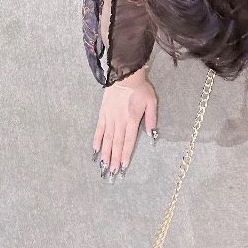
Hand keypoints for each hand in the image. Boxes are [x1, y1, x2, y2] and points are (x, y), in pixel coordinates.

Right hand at [92, 67, 157, 182]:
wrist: (124, 74)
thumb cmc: (140, 87)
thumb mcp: (152, 101)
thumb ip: (151, 119)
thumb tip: (151, 135)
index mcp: (131, 119)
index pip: (129, 141)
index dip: (126, 155)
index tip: (123, 168)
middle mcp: (119, 121)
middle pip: (117, 144)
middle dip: (114, 159)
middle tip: (112, 173)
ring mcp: (109, 118)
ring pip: (107, 139)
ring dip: (106, 154)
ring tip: (104, 166)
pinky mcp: (103, 113)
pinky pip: (99, 129)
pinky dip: (97, 140)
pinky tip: (95, 150)